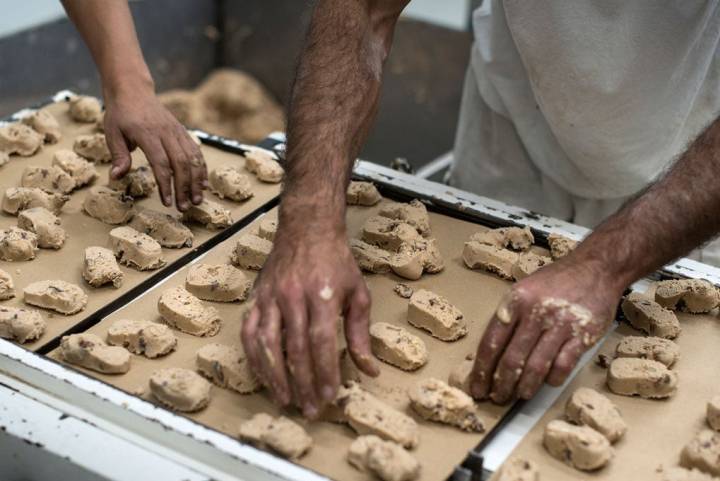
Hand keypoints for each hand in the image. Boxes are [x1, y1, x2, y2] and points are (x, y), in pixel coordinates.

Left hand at [103, 80, 206, 210]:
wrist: (133, 89)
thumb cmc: (120, 113)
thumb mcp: (112, 133)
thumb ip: (118, 156)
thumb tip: (117, 177)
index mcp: (147, 134)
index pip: (161, 163)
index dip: (166, 184)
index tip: (167, 202)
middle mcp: (167, 133)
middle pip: (181, 163)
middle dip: (184, 188)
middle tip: (184, 208)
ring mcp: (177, 132)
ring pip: (193, 158)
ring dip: (197, 181)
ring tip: (198, 200)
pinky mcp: (183, 132)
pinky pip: (196, 152)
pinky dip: (202, 169)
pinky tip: (203, 184)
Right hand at [241, 224, 378, 417]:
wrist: (307, 227)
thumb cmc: (336, 261)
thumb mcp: (358, 292)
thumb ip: (361, 333)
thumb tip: (369, 370)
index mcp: (322, 294)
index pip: (322, 342)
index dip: (325, 372)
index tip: (331, 396)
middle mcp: (293, 296)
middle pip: (295, 348)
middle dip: (302, 383)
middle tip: (310, 409)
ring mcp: (270, 296)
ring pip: (267, 343)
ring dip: (275, 376)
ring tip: (284, 400)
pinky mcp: (256, 296)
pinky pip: (249, 332)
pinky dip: (255, 357)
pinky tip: (264, 376)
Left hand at [470, 258, 622, 403]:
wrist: (596, 267)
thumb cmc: (556, 280)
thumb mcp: (524, 289)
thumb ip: (509, 316)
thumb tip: (491, 353)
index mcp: (516, 300)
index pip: (491, 341)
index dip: (482, 369)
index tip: (477, 386)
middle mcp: (536, 312)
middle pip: (511, 358)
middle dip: (500, 384)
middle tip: (496, 398)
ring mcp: (560, 324)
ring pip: (536, 366)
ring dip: (524, 387)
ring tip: (518, 396)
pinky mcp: (583, 334)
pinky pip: (563, 365)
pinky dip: (552, 379)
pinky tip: (546, 383)